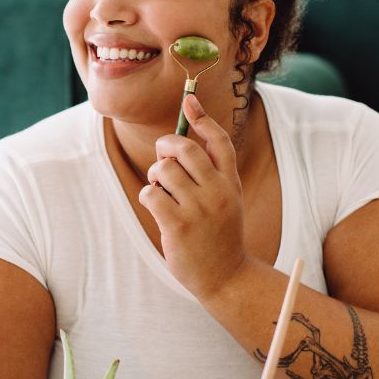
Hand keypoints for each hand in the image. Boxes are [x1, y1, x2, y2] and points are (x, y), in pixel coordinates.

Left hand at [138, 93, 247, 299]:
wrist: (227, 278)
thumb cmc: (220, 236)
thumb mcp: (227, 200)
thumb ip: (210, 174)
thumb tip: (177, 143)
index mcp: (230, 182)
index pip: (219, 141)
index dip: (202, 117)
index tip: (189, 100)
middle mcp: (218, 191)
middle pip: (184, 148)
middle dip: (165, 147)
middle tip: (162, 162)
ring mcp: (199, 208)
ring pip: (163, 169)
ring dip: (155, 176)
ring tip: (160, 191)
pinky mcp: (178, 226)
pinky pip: (151, 194)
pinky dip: (148, 196)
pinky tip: (157, 207)